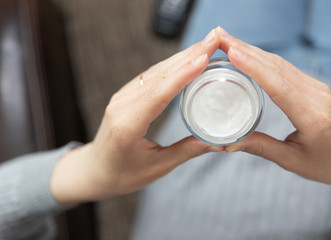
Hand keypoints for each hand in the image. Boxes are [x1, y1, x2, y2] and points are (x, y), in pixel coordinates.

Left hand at [50, 30, 223, 204]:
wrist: (95, 170)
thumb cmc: (123, 174)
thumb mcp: (157, 167)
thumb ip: (187, 151)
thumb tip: (218, 142)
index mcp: (128, 125)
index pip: (159, 94)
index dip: (183, 74)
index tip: (204, 56)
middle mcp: (122, 105)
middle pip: (159, 75)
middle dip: (189, 55)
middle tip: (215, 38)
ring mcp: (122, 97)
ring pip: (156, 71)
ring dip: (182, 56)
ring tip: (207, 44)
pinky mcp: (126, 95)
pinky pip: (150, 75)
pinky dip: (171, 65)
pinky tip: (187, 58)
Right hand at [217, 28, 330, 190]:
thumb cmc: (325, 163)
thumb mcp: (291, 160)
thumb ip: (260, 148)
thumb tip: (227, 144)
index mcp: (311, 116)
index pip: (278, 86)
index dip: (254, 67)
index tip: (232, 53)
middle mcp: (316, 96)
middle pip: (277, 67)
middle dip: (247, 50)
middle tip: (221, 39)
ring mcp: (316, 88)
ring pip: (281, 63)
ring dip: (254, 51)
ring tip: (229, 42)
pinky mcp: (313, 86)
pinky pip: (285, 68)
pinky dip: (264, 59)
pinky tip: (249, 54)